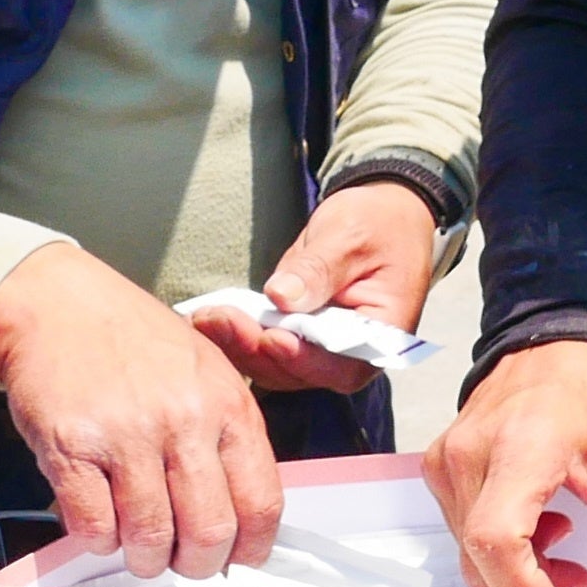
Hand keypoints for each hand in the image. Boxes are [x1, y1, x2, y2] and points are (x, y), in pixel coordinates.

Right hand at [0, 244, 281, 579]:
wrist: (60, 303)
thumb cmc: (136, 342)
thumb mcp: (207, 372)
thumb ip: (230, 437)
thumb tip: (244, 519)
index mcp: (227, 404)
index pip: (261, 503)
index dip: (249, 548)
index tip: (233, 559)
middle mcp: (183, 420)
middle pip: (208, 533)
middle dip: (195, 564)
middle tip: (179, 559)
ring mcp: (126, 434)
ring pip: (149, 538)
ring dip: (144, 557)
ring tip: (136, 543)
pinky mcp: (71, 446)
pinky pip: (94, 526)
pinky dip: (98, 539)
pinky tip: (100, 519)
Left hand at [188, 179, 436, 394]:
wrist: (382, 215)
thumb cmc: (378, 223)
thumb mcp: (349, 237)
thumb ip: (318, 270)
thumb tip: (282, 296)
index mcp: (382, 337)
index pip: (341, 365)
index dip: (303, 358)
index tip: (270, 337)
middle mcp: (351, 355)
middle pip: (300, 371)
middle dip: (255, 349)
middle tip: (217, 320)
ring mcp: (322, 350)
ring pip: (275, 365)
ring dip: (238, 346)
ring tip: (204, 318)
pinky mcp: (298, 337)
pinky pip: (266, 348)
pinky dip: (238, 336)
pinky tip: (208, 318)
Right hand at [423, 340, 586, 586]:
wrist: (561, 342)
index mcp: (523, 445)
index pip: (498, 539)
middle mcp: (471, 452)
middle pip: (480, 559)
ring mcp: (447, 458)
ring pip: (470, 553)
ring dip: (518, 576)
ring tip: (570, 556)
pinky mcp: (440, 465)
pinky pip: (462, 531)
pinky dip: (501, 551)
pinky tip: (543, 531)